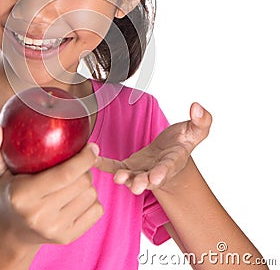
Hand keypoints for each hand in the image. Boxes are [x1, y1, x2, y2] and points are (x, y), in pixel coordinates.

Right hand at [0, 125, 102, 245]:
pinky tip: (76, 197)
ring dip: (87, 183)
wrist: (12, 233)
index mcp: (22, 196)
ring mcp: (55, 230)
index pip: (64, 174)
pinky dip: (91, 200)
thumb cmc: (8, 191)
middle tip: (76, 163)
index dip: (84, 158)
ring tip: (73, 180)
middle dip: (85, 168)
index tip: (91, 146)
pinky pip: (97, 210)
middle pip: (82, 183)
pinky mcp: (68, 238)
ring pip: (91, 195)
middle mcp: (39, 216)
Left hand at [94, 102, 211, 193]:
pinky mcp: (128, 166)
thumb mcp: (195, 131)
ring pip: (131, 177)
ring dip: (125, 178)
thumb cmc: (182, 142)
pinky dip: (104, 164)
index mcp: (173, 161)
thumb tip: (197, 106)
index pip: (168, 167)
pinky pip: (114, 166)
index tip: (157, 176)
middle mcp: (155, 170)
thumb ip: (200, 121)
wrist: (170, 154)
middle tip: (136, 186)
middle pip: (149, 178)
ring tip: (118, 178)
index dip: (163, 172)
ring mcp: (141, 170)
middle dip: (143, 182)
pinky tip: (94, 160)